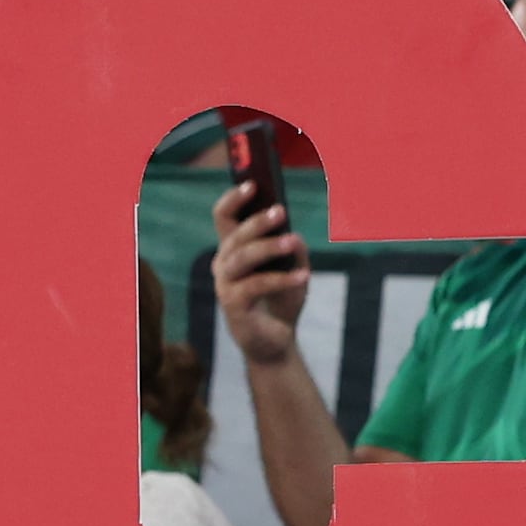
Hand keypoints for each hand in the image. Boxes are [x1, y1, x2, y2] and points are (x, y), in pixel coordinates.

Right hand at [208, 176, 309, 363]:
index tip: (253, 184)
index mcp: (233, 249)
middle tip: (280, 211)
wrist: (276, 341)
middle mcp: (224, 264)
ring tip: (292, 242)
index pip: (223, 216)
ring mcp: (225, 285)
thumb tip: (292, 235)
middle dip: (257, 222)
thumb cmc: (281, 299)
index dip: (234, 198)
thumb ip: (293, 248)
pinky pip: (256, 285)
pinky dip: (281, 280)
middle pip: (235, 235)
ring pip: (242, 258)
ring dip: (269, 247)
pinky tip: (303, 276)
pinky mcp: (233, 306)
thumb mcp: (294, 267)